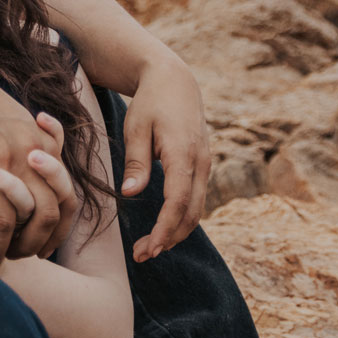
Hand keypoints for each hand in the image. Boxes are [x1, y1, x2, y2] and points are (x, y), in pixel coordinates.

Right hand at [0, 56, 69, 266]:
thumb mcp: (22, 122)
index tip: (42, 251)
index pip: (64, 202)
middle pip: (37, 216)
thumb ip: (42, 145)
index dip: (56, 232)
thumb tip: (48, 169)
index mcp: (44, 150)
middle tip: (10, 261)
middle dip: (26, 246)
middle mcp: (27, 154)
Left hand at [122, 54, 209, 260]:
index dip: (164, 229)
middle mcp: (201, 163)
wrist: (175, 81)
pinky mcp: (203, 165)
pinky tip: (163, 227)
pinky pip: (196, 199)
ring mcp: (205, 165)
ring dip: (176, 232)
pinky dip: (182, 218)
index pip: (177, 202)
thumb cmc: (151, 102)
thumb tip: (131, 193)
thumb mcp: (137, 127)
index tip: (148, 249)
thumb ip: (136, 161)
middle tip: (142, 256)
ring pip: (197, 209)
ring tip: (148, 248)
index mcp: (183, 154)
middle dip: (168, 238)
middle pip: (191, 213)